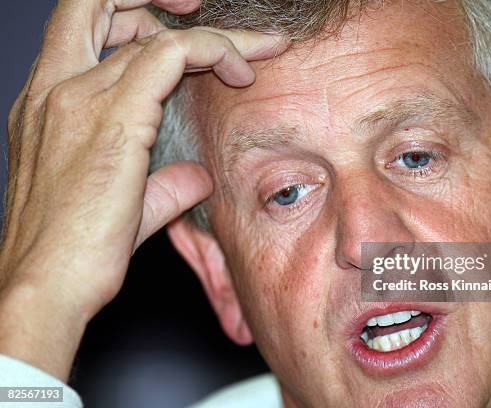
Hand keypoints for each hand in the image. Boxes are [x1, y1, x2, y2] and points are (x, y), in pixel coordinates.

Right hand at [0, 0, 286, 380]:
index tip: (188, 39)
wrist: (44, 287)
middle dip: (157, 1)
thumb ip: (163, 184)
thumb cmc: (74, 252)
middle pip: (102, 3)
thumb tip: (198, 177)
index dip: (137, 18)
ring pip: (153, 32)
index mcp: (48, 101)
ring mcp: (80, 98)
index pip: (88, 28)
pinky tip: (242, 73)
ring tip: (260, 50)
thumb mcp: (125, 207)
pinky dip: (214, 51)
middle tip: (207, 13)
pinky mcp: (113, 118)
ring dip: (215, 35)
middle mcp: (56, 88)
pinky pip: (172, 55)